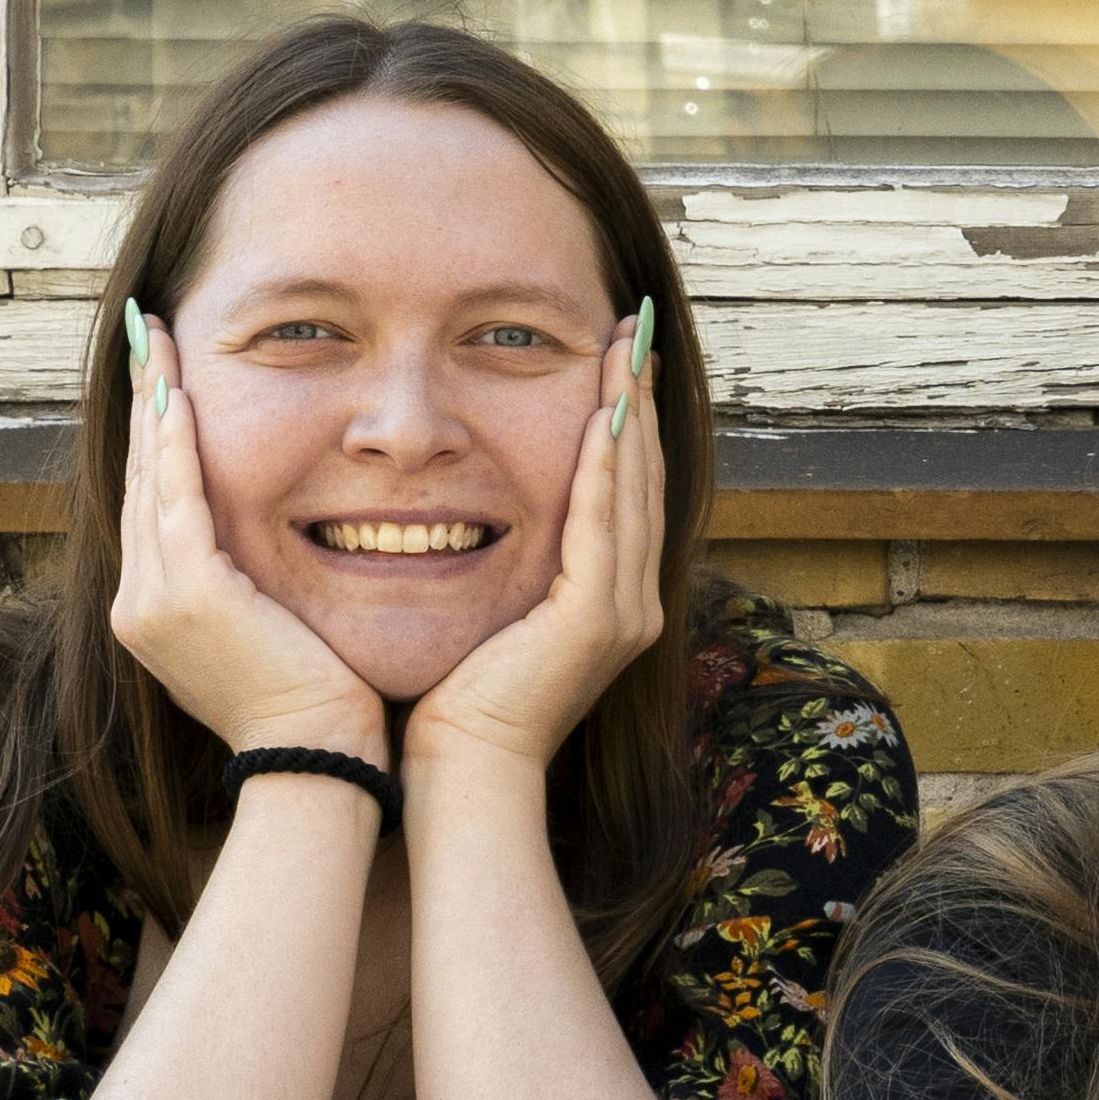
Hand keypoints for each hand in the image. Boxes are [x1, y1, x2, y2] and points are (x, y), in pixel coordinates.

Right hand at [111, 304, 387, 764]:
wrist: (318, 759)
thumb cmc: (319, 702)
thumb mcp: (270, 630)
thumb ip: (252, 584)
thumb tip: (268, 545)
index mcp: (156, 610)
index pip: (153, 501)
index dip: (155, 435)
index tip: (162, 376)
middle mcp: (140, 602)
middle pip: (139, 478)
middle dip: (145, 403)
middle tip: (150, 335)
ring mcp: (154, 600)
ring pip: (149, 479)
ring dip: (154, 405)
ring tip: (157, 342)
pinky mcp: (189, 596)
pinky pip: (177, 502)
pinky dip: (176, 447)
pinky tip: (180, 397)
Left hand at [409, 304, 676, 781]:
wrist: (459, 772)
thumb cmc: (454, 701)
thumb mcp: (489, 612)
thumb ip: (503, 560)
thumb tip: (468, 505)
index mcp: (611, 599)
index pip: (626, 491)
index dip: (625, 419)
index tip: (616, 355)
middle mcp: (633, 602)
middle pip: (644, 479)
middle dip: (637, 398)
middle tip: (631, 328)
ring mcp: (625, 612)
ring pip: (635, 491)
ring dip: (629, 413)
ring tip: (624, 348)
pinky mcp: (597, 620)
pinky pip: (605, 526)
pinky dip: (607, 467)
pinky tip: (602, 415)